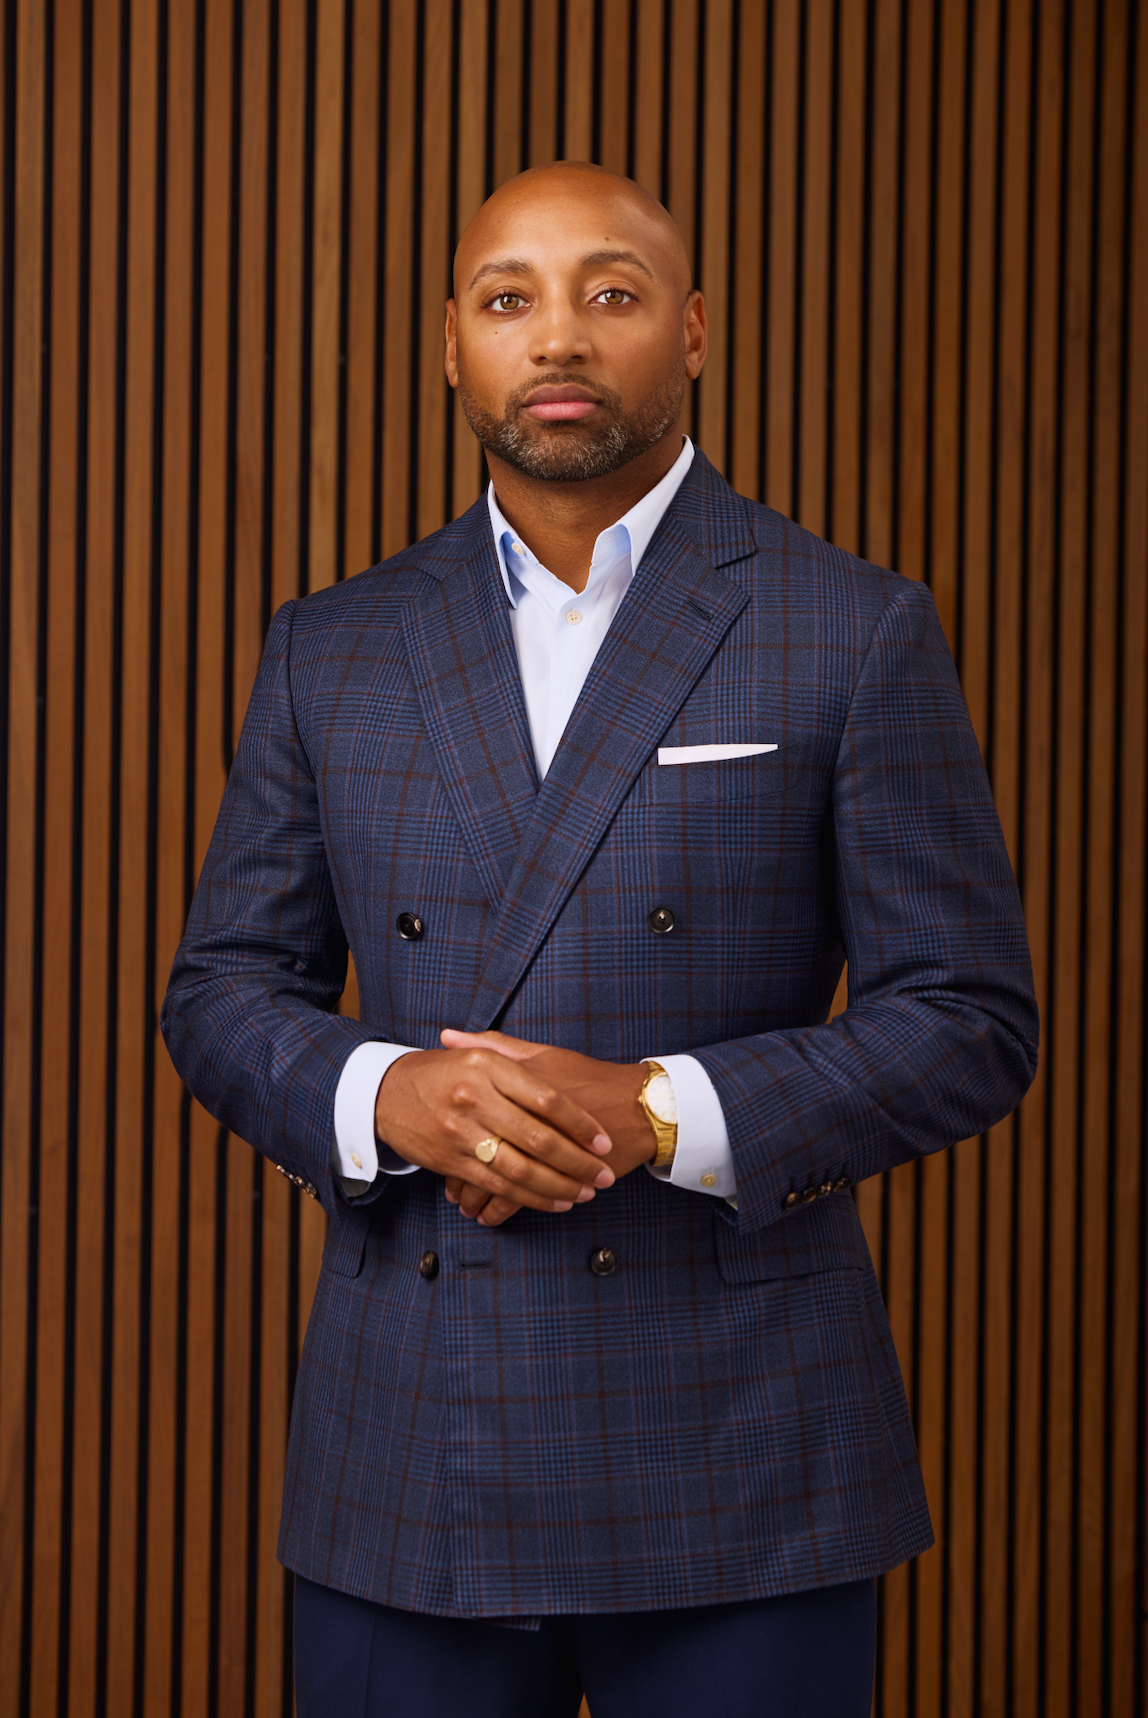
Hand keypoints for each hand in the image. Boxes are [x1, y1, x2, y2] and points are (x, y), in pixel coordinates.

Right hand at [375, 1047, 615, 1215]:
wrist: (384, 1092)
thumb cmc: (440, 1071)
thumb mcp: (475, 1052)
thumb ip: (513, 1054)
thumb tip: (558, 1067)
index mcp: (488, 1067)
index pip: (548, 1099)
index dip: (580, 1124)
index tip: (603, 1140)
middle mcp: (475, 1098)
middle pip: (539, 1138)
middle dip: (577, 1162)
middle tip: (603, 1174)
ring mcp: (461, 1132)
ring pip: (521, 1168)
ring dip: (559, 1186)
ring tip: (585, 1192)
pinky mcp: (451, 1161)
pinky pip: (498, 1185)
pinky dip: (529, 1197)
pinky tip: (553, 1201)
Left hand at [438, 1030, 654, 1224]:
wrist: (636, 1104)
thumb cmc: (587, 1077)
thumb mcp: (541, 1054)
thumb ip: (493, 1046)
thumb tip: (448, 1036)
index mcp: (516, 1085)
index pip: (470, 1112)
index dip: (451, 1132)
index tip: (439, 1144)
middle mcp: (526, 1115)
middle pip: (479, 1150)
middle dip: (460, 1177)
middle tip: (449, 1189)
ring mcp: (544, 1147)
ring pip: (496, 1179)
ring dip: (477, 1198)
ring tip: (468, 1207)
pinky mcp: (562, 1173)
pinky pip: (520, 1198)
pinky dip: (501, 1210)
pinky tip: (491, 1216)